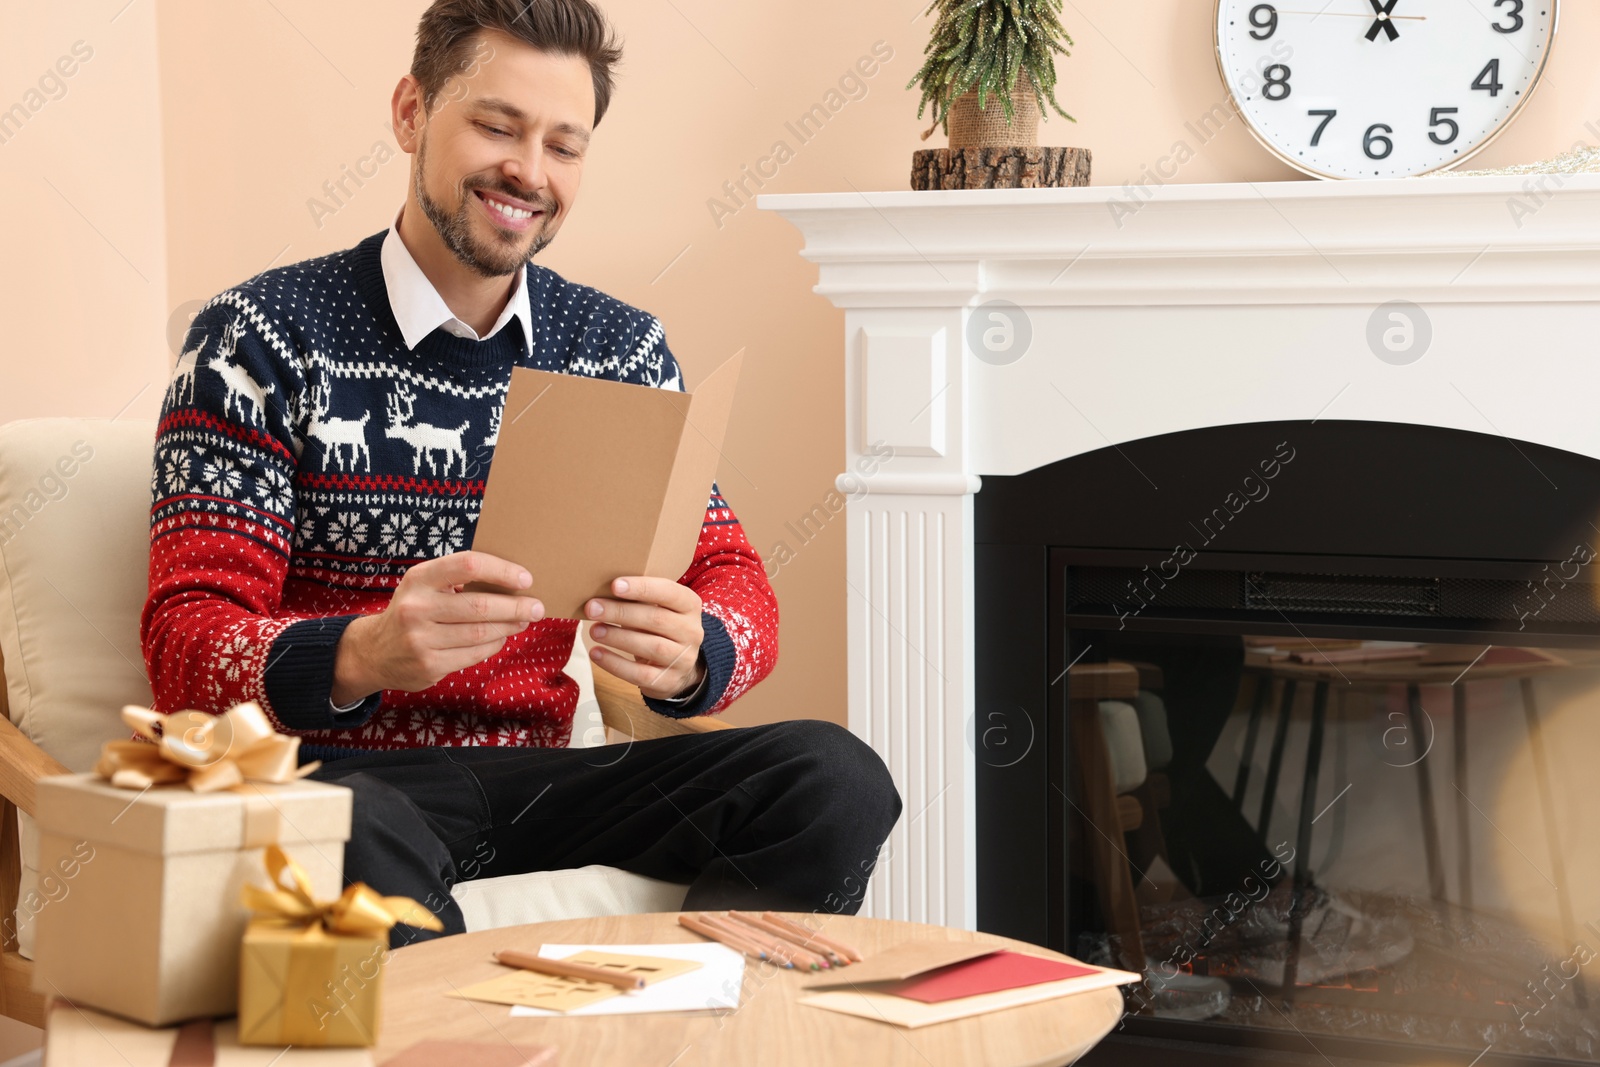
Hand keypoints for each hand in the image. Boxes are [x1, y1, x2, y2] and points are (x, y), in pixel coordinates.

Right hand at [331, 551, 543, 702]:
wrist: (374, 651)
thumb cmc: (413, 610)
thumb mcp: (423, 586)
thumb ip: (457, 579)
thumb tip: (512, 580)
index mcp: (419, 579)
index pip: (467, 564)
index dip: (501, 570)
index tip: (525, 578)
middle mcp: (417, 608)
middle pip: (480, 605)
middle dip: (516, 606)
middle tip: (537, 607)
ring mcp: (421, 639)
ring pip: (481, 633)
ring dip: (509, 627)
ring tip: (523, 620)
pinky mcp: (429, 665)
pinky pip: (474, 654)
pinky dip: (494, 645)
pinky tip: (501, 638)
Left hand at [585, 576, 704, 699]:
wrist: (678, 666)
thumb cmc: (659, 628)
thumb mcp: (658, 608)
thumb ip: (638, 599)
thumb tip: (603, 593)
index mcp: (689, 605)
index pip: (669, 592)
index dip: (642, 588)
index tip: (614, 585)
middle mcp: (691, 631)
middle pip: (656, 619)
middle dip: (621, 612)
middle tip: (593, 608)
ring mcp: (683, 658)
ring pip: (652, 647)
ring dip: (618, 637)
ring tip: (594, 630)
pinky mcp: (668, 681)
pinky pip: (640, 674)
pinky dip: (615, 664)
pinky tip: (597, 653)